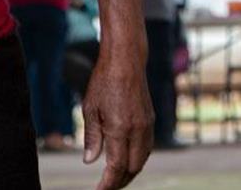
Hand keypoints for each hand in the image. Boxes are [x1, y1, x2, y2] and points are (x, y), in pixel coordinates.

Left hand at [81, 58, 152, 188]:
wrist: (126, 62)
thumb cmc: (103, 82)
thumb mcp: (89, 109)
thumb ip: (92, 137)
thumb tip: (90, 162)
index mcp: (120, 128)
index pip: (116, 166)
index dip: (108, 183)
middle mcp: (137, 131)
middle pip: (132, 168)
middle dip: (120, 181)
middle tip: (105, 188)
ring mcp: (147, 127)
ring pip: (142, 160)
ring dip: (130, 172)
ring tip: (115, 178)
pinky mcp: (150, 122)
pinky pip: (146, 149)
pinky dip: (137, 159)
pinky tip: (127, 160)